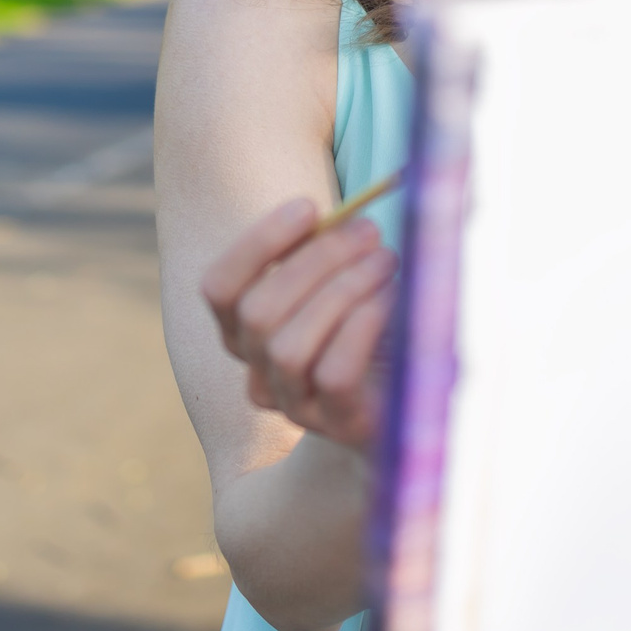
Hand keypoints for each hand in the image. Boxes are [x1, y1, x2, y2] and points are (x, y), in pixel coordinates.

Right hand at [199, 200, 398, 450]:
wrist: (411, 401)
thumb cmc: (373, 325)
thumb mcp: (345, 280)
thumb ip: (334, 248)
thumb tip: (352, 214)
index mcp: (245, 331)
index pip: (220, 288)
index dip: (257, 244)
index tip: (309, 206)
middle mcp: (259, 371)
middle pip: (258, 312)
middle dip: (316, 260)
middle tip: (368, 231)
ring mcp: (295, 405)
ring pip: (288, 347)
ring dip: (342, 291)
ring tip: (386, 262)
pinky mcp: (338, 425)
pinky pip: (333, 376)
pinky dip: (360, 329)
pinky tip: (389, 301)